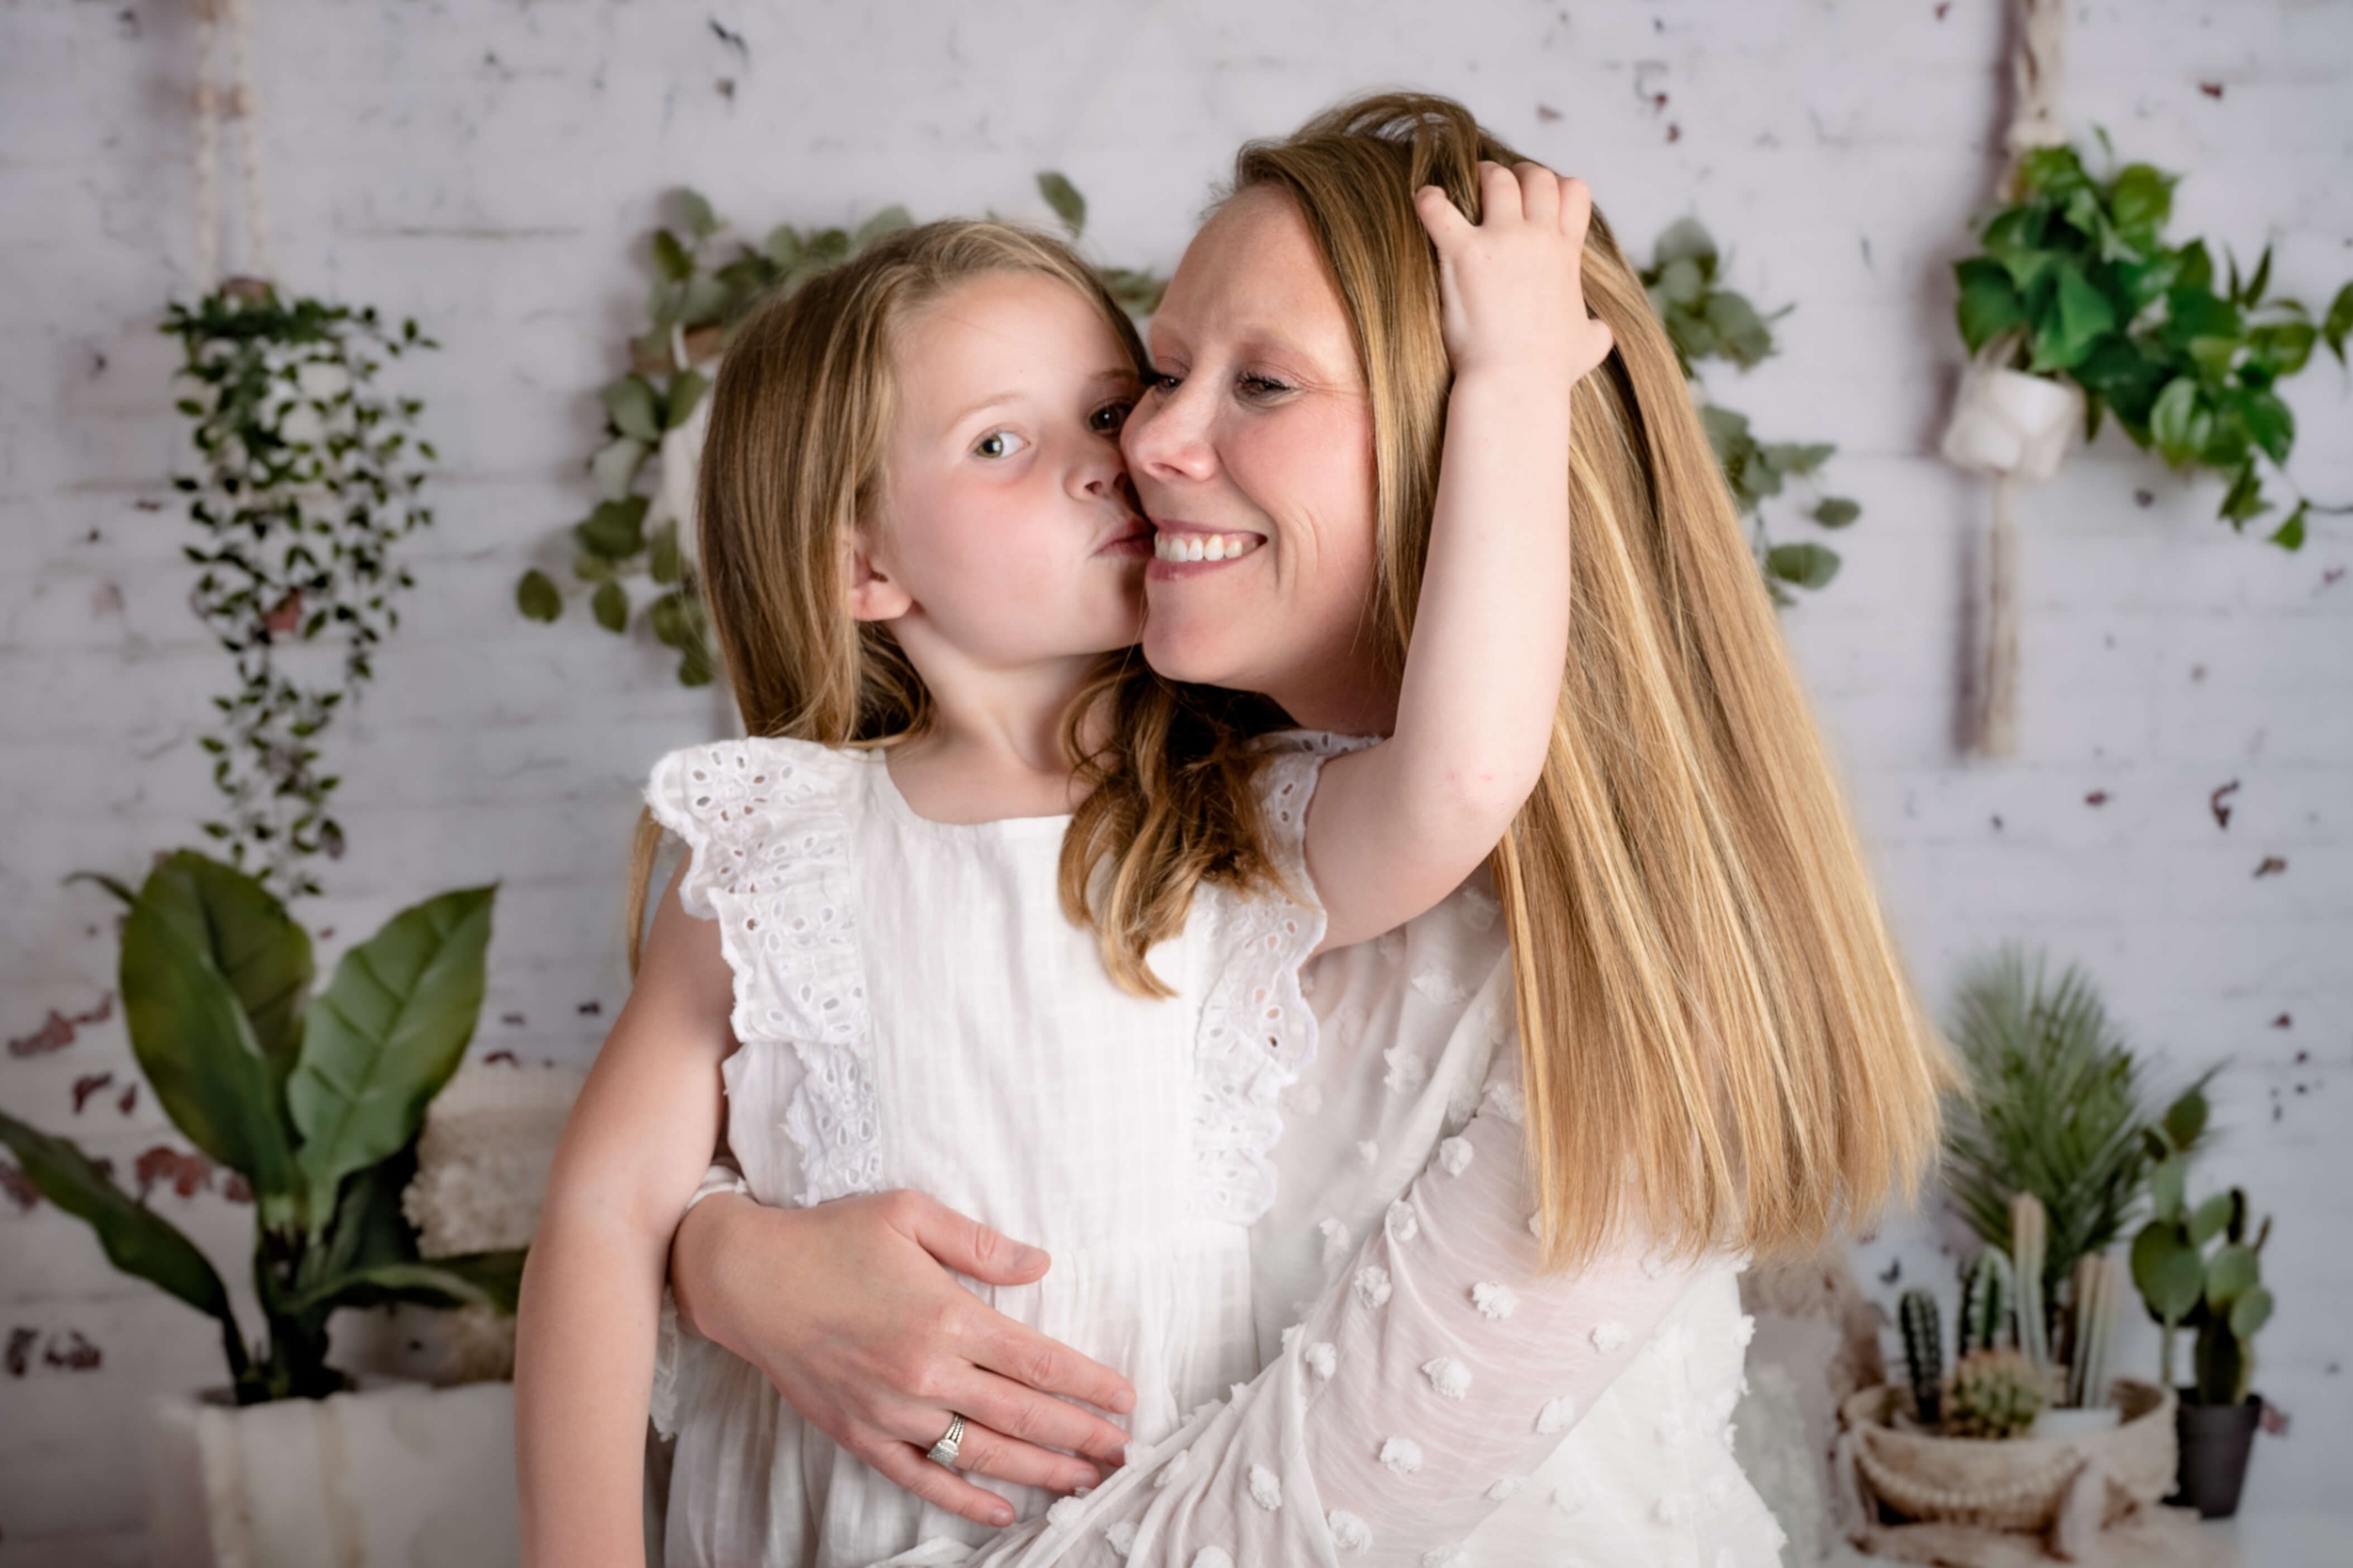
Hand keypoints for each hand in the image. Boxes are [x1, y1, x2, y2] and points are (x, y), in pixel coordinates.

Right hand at [668, 1189, 1137, 1527]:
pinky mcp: (861, 1435)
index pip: (1038, 1362)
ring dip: (1041, 1471)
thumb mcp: (908, 1214)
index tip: (1127, 1398)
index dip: (1089, 1384)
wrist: (748, 1279)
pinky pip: (923, 1478)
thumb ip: (980, 1243)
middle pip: (1023, 1416)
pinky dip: (966, 1499)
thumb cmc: (831, 1238)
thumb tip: (1042, 1264)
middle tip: (1125, 1450)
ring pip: (983, 1454)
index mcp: (946, 1316)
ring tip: (1086, 1481)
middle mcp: (925, 1372)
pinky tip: (1005, 1510)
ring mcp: (892, 1412)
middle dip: (1081, 1436)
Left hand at [1415, 160, 1612, 392]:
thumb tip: (1601, 331)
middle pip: (1535, 176)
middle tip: (1497, 185)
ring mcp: (1502, 241)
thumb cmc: (1549, 370)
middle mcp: (1539, 238)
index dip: (1555, 187)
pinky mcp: (1465, 253)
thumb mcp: (1589, 345)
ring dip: (1480, 177)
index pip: (1574, 191)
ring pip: (1497, 179)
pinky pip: (1439, 208)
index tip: (1538, 198)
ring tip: (1464, 185)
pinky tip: (1424, 201)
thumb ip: (1597, 329)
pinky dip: (1429, 200)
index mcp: (1566, 253)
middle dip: (1517, 174)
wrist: (1516, 382)